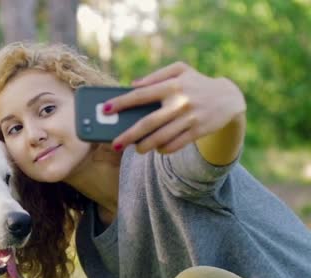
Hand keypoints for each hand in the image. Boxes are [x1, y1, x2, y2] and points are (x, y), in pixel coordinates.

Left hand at [106, 62, 245, 154]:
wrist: (229, 97)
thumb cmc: (197, 82)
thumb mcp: (180, 70)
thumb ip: (155, 76)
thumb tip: (132, 85)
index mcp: (172, 85)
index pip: (141, 95)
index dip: (121, 102)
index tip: (105, 109)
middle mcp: (179, 102)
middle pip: (148, 123)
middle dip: (128, 135)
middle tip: (114, 144)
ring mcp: (189, 118)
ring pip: (161, 137)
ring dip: (144, 146)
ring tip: (135, 148)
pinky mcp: (198, 131)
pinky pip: (175, 144)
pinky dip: (163, 148)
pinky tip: (156, 148)